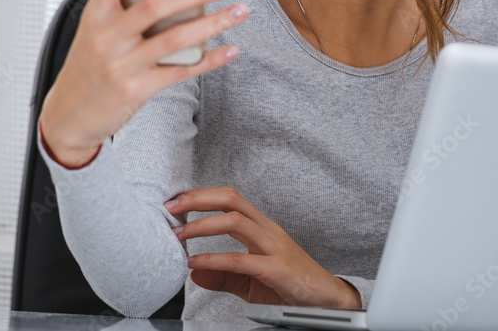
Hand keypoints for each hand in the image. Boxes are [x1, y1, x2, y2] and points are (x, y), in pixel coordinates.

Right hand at [39, 0, 249, 167]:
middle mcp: (105, 36)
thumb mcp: (97, 31)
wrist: (67, 115)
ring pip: (174, 39)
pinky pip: (180, 71)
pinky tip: (229, 50)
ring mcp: (120, 64)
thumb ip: (126, 9)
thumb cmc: (91, 64)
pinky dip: (209, 59)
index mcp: (94, 13)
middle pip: (155, 6)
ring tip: (239, 11)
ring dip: (212, 24)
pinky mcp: (136, 89)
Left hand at [165, 186, 361, 308]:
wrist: (326, 300)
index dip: (202, 196)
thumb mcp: (250, 280)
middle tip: (171, 208)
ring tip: (179, 235)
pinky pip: (240, 259)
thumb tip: (194, 271)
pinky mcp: (276, 269)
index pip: (230, 199)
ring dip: (202, 225)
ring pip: (235, 221)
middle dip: (198, 199)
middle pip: (231, 200)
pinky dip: (214, 258)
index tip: (177, 202)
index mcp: (262, 227)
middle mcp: (267, 230)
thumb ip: (223, 274)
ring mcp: (274, 247)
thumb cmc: (291, 286)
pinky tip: (196, 262)